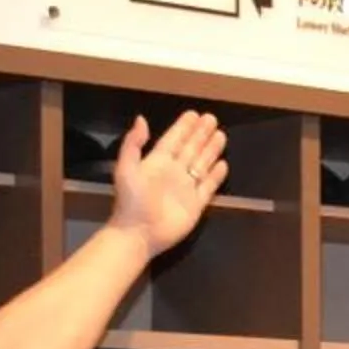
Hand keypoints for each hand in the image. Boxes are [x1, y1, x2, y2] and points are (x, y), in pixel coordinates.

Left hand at [106, 111, 228, 257]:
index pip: (174, 140)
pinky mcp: (196, 205)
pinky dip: (216, 176)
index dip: (183, 127)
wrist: (139, 233)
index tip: (194, 114)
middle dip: (201, 134)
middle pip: (191, 149)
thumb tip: (141, 119)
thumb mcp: (125, 168)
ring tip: (221, 135)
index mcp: (157, 162)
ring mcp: (186, 188)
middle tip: (211, 118)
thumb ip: (133, 144)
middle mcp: (174, 172)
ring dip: (211, 150)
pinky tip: (223, 164)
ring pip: (202, 164)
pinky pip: (208, 187)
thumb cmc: (131, 201)